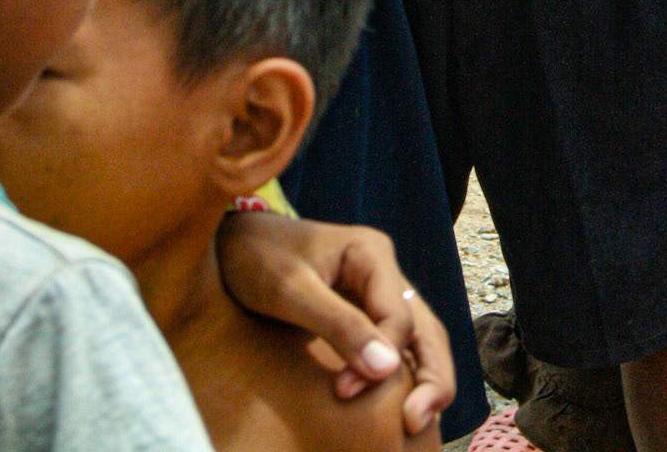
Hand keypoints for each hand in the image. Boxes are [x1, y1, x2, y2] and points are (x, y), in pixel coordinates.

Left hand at [216, 212, 454, 432]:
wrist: (233, 241)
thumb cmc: (257, 259)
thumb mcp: (290, 290)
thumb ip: (338, 325)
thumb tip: (386, 371)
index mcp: (372, 253)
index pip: (398, 316)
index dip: (380, 359)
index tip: (344, 392)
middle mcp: (384, 271)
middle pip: (425, 327)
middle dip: (432, 376)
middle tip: (415, 424)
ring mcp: (378, 290)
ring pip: (421, 336)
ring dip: (426, 378)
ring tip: (417, 423)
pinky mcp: (364, 310)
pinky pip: (398, 343)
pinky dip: (407, 372)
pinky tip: (402, 404)